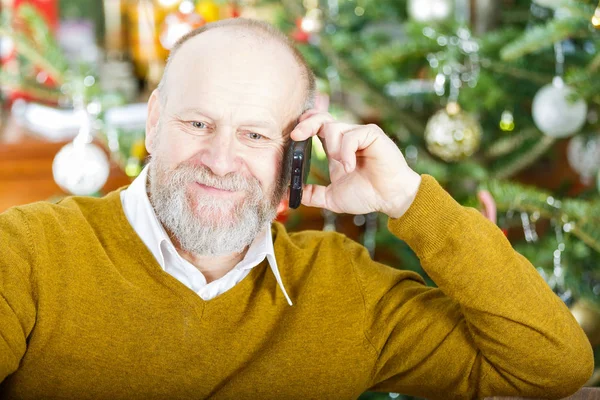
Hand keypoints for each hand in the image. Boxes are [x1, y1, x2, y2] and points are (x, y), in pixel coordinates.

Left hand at [290, 110, 421, 218]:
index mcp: (335, 147)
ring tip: (341, 166)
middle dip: (306, 124)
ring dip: (332, 148)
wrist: (391, 199)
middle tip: (296, 136)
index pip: (315, 126)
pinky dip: (345, 152)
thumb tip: (289, 194)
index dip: (303, 125)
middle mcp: (346, 137)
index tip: (292, 136)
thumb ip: (312, 194)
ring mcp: (359, 134)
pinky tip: (350, 167)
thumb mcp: (332, 197)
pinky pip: (350, 136)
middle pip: (321, 117)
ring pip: (334, 128)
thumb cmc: (367, 195)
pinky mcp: (372, 134)